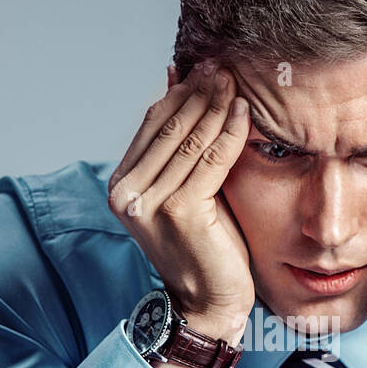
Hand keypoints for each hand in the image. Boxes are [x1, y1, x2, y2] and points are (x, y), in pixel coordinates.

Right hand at [108, 60, 253, 343]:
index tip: (209, 67)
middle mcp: (127, 192)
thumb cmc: (204, 245)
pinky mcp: (180, 211)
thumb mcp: (187, 187)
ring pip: (190, 139)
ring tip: (238, 80)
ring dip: (216, 105)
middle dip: (200, 92)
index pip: (153, 123)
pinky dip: (229, 133)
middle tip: (226, 65)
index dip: (183, 93)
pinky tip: (244, 113)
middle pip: (170, 126)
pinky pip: (210, 160)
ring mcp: (150, 202)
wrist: (208, 302)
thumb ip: (179, 143)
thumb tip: (176, 77)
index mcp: (122, 183)